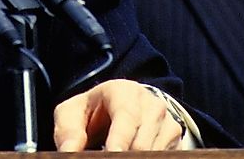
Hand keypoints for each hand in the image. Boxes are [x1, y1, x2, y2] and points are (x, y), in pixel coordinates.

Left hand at [53, 79, 184, 151]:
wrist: (121, 107)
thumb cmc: (93, 112)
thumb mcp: (72, 115)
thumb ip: (68, 133)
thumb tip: (69, 152)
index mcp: (124, 91)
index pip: (126, 117)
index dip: (120, 139)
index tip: (113, 153)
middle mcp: (150, 104)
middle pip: (140, 143)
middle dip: (123, 156)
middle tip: (105, 154)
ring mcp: (167, 122)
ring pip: (153, 153)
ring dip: (134, 158)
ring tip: (113, 151)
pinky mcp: (176, 139)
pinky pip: (164, 156)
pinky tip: (129, 153)